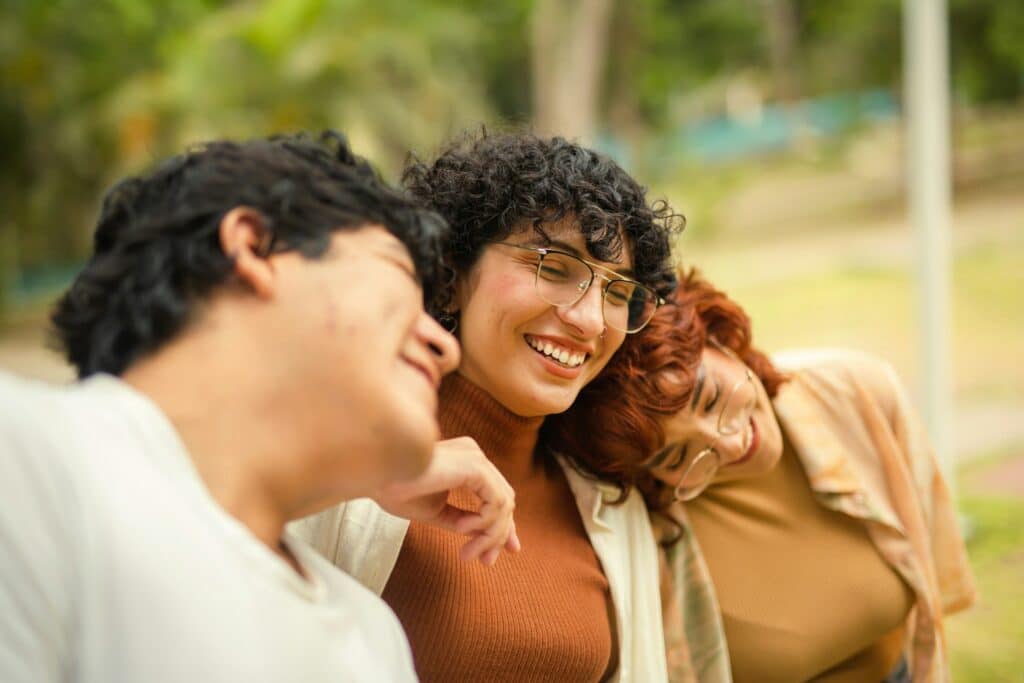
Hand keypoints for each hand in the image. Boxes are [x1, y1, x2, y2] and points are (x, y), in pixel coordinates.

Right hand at [373, 437, 519, 565]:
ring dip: (489, 535)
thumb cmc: (397, 488)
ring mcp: (475, 457)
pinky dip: (484, 523)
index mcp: (465, 461)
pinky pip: (495, 501)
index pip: (496, 494)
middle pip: (504, 500)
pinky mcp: (474, 465)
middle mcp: (474, 455)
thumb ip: (462, 520)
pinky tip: (461, 530)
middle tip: (486, 562)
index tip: (503, 552)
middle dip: (499, 534)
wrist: (377, 473)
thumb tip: (485, 535)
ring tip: (467, 553)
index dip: (503, 525)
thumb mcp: (436, 511)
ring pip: (503, 504)